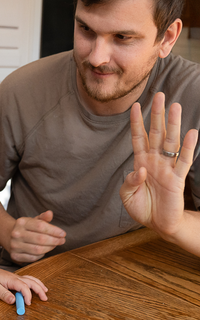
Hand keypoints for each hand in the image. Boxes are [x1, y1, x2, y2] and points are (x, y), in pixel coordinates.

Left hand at [0, 266, 47, 305]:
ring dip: (39, 285)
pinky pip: (28, 279)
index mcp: (12, 280)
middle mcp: (16, 277)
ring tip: (45, 292)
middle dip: (39, 290)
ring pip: (31, 279)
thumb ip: (3, 294)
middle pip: (31, 282)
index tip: (28, 304)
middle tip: (44, 299)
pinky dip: (35, 283)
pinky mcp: (16, 279)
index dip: (27, 295)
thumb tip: (13, 301)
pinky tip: (37, 286)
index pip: (24, 287)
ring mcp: (17, 277)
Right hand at [9, 210, 65, 263]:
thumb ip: (43, 217)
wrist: (8, 235)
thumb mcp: (34, 220)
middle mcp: (16, 233)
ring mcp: (15, 245)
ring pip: (38, 250)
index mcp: (22, 222)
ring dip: (50, 248)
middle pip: (41, 239)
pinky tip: (44, 251)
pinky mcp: (15, 256)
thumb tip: (50, 213)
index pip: (41, 226)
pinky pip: (33, 258)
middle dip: (54, 240)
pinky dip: (41, 255)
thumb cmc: (26, 228)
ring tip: (54, 245)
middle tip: (62, 241)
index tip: (63, 234)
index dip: (54, 230)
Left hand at [120, 92, 197, 237]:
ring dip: (173, 124)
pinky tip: (193, 132)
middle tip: (160, 95)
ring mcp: (167, 167)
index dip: (136, 123)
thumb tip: (139, 169)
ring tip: (175, 106)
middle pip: (155, 133)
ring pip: (171, 141)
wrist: (157, 223)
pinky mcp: (178, 178)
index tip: (135, 105)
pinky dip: (189, 147)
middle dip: (157, 115)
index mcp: (140, 162)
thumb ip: (130, 181)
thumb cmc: (141, 207)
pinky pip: (184, 160)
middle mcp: (154, 161)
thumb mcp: (127, 195)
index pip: (138, 138)